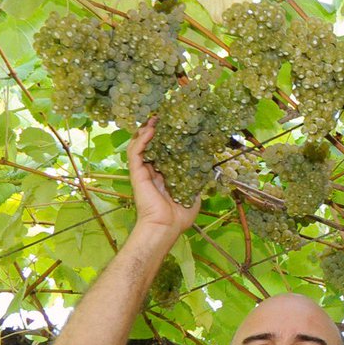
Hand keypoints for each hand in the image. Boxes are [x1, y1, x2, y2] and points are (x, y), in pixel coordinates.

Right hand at [127, 118, 199, 234]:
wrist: (165, 226)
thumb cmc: (179, 216)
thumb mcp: (193, 195)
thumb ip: (197, 182)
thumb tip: (207, 171)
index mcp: (164, 177)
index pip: (163, 153)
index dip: (167, 140)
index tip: (175, 128)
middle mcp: (152, 172)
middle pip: (150, 146)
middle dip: (155, 131)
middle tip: (162, 118)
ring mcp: (143, 172)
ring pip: (139, 146)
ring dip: (146, 131)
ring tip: (154, 119)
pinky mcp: (136, 173)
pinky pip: (135, 152)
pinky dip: (141, 139)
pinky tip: (150, 130)